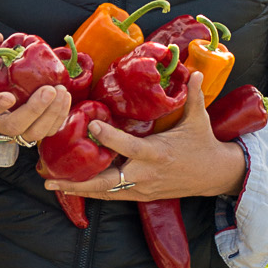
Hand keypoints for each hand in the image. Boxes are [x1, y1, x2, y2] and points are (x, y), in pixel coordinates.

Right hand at [0, 32, 71, 161]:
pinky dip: (58, 116)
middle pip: (13, 126)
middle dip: (34, 110)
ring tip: (61, 91)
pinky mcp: (31, 132)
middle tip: (49, 90)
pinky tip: (65, 97)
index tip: (9, 96)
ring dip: (51, 114)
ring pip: (33, 133)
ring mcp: (14, 133)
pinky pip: (47, 131)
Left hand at [49, 73, 246, 201]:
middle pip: (108, 181)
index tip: (92, 125)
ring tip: (52, 184)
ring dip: (79, 189)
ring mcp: (143, 188)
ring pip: (107, 192)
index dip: (110, 137)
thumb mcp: (199, 120)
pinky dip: (94, 193)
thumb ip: (193, 96)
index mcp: (157, 153)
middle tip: (52, 177)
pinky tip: (74, 188)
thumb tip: (194, 71)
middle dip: (79, 181)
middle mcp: (146, 173)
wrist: (215, 175)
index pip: (128, 146)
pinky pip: (114, 196)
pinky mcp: (142, 195)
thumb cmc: (203, 144)